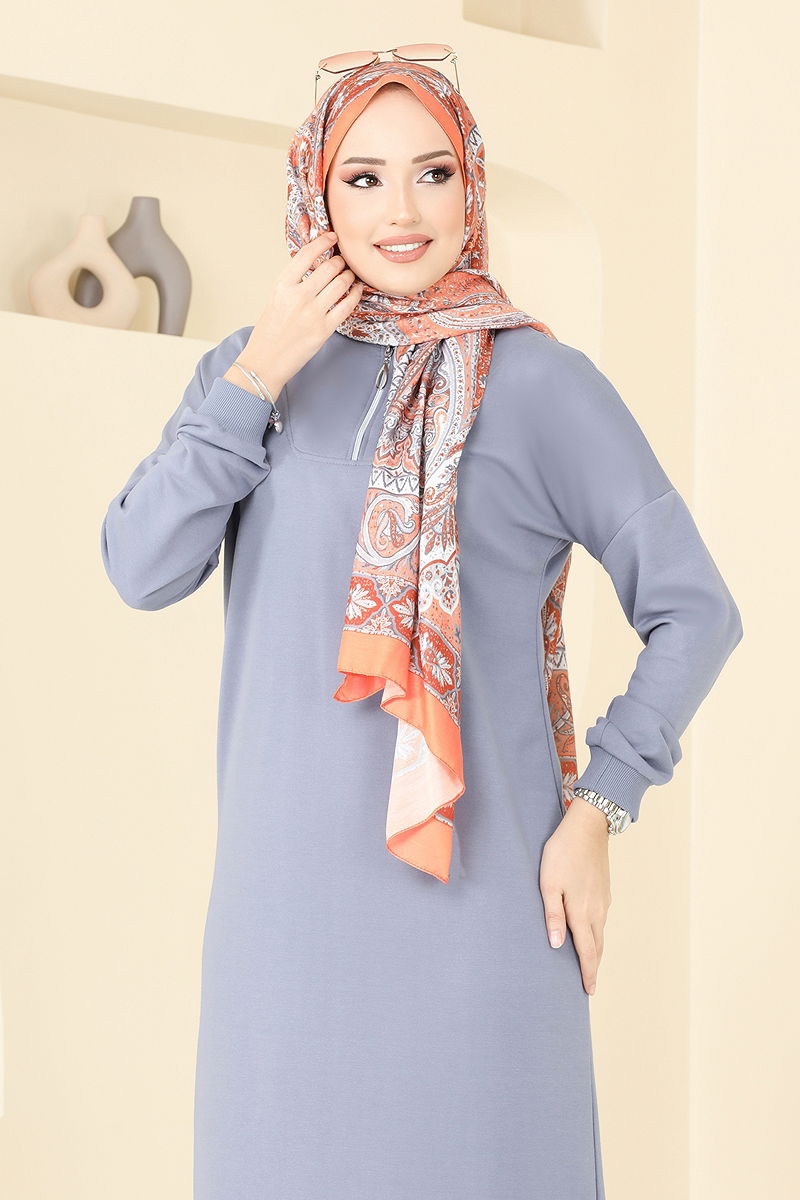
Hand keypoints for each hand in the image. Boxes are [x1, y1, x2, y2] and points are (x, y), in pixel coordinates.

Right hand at [236, 231, 363, 396]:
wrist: (265, 362)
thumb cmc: (268, 333)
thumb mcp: (274, 299)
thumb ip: (293, 284)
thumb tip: (315, 269)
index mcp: (282, 286)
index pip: (306, 254)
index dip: (323, 242)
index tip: (332, 237)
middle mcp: (298, 296)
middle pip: (329, 267)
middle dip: (340, 262)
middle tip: (343, 262)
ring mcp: (313, 313)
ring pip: (341, 283)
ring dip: (349, 276)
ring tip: (350, 275)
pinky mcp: (324, 329)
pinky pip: (347, 305)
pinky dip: (355, 294)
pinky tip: (356, 290)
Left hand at [539, 796, 612, 995]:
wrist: (588, 827)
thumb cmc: (562, 853)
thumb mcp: (549, 883)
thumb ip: (552, 914)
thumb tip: (556, 945)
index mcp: (582, 912)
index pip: (586, 951)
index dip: (587, 972)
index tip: (589, 991)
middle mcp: (597, 910)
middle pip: (597, 946)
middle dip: (593, 966)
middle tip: (589, 985)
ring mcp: (603, 900)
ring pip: (601, 933)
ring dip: (596, 951)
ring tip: (589, 964)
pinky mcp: (604, 890)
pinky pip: (602, 919)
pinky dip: (597, 933)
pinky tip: (591, 933)